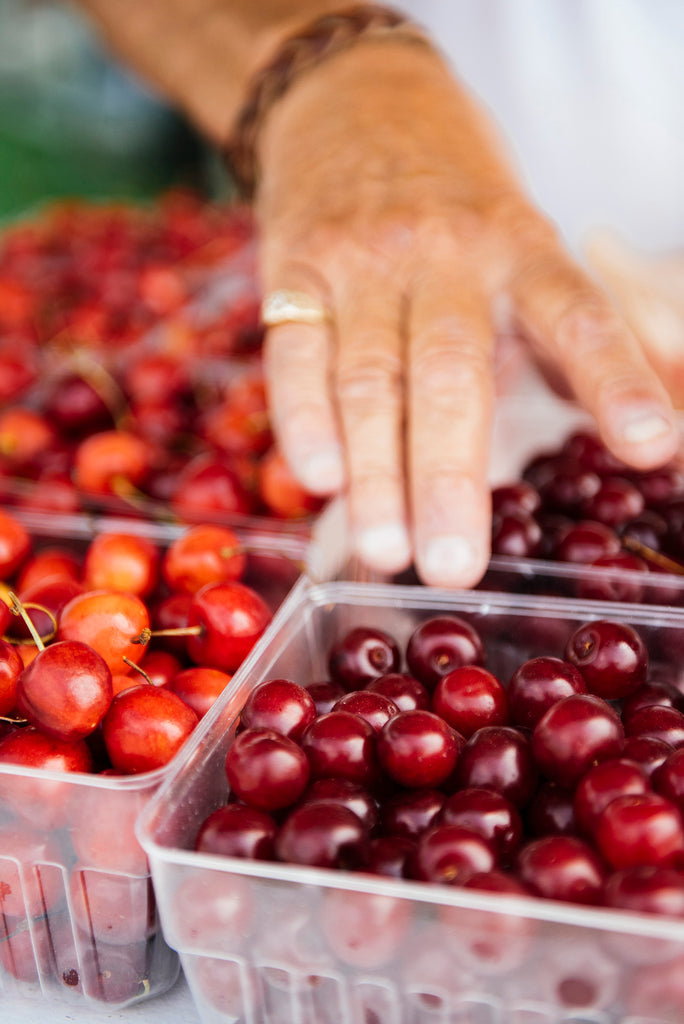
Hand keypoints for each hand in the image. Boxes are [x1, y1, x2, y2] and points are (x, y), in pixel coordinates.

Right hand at [256, 37, 678, 586]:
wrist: (355, 102)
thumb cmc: (457, 202)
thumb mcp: (522, 244)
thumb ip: (563, 336)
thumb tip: (648, 433)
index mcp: (520, 247)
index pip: (574, 315)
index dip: (614, 381)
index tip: (653, 449)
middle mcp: (443, 253)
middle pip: (449, 371)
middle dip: (449, 475)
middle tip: (453, 565)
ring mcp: (361, 260)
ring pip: (368, 377)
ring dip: (375, 473)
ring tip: (386, 551)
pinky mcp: (293, 268)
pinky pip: (293, 355)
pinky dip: (303, 420)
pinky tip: (316, 480)